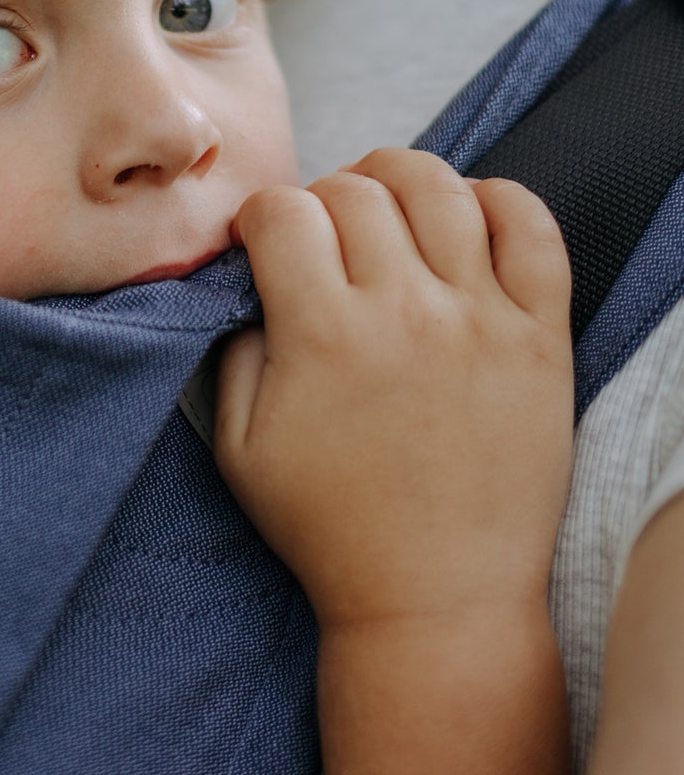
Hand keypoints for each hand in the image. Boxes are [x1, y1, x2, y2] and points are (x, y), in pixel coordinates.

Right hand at [214, 148, 572, 632]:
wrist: (434, 597)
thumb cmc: (328, 528)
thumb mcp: (238, 448)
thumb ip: (232, 355)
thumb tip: (252, 289)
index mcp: (322, 335)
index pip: (283, 212)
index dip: (259, 216)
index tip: (261, 243)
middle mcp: (404, 312)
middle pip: (355, 190)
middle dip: (321, 197)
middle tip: (319, 236)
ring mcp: (482, 320)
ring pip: (443, 188)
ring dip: (400, 177)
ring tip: (383, 202)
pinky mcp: (541, 339)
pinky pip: (534, 229)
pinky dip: (500, 198)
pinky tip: (467, 215)